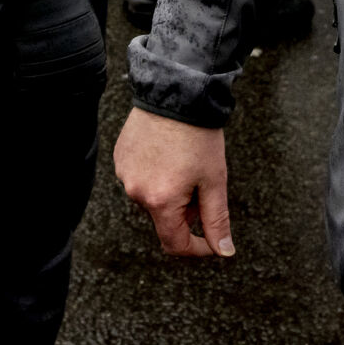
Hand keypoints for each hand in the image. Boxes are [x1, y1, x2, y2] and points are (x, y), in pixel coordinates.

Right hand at [114, 106, 234, 257]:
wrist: (176, 93)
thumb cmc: (198, 136)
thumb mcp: (214, 181)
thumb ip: (216, 220)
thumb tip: (223, 250)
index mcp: (160, 201)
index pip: (174, 244)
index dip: (197, 247)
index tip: (211, 239)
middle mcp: (136, 191)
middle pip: (164, 218)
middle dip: (186, 210)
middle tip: (202, 182)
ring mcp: (125, 173)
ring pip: (151, 197)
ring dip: (170, 192)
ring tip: (185, 162)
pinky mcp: (120, 157)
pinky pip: (139, 177)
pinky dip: (155, 174)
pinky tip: (168, 153)